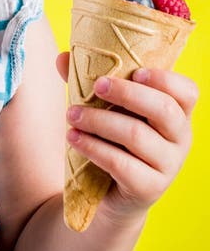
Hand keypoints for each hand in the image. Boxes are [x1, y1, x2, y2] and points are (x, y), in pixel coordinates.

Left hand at [56, 52, 198, 222]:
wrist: (108, 192)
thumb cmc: (112, 139)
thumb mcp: (105, 107)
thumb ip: (87, 81)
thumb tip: (62, 58)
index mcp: (176, 113)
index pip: (187, 92)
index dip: (165, 79)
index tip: (136, 71)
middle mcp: (180, 139)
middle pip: (164, 109)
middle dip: (127, 93)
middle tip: (97, 86)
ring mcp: (168, 166)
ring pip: (136, 135)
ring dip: (98, 120)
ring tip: (71, 115)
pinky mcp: (150, 188)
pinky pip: (121, 164)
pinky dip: (93, 147)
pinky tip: (73, 138)